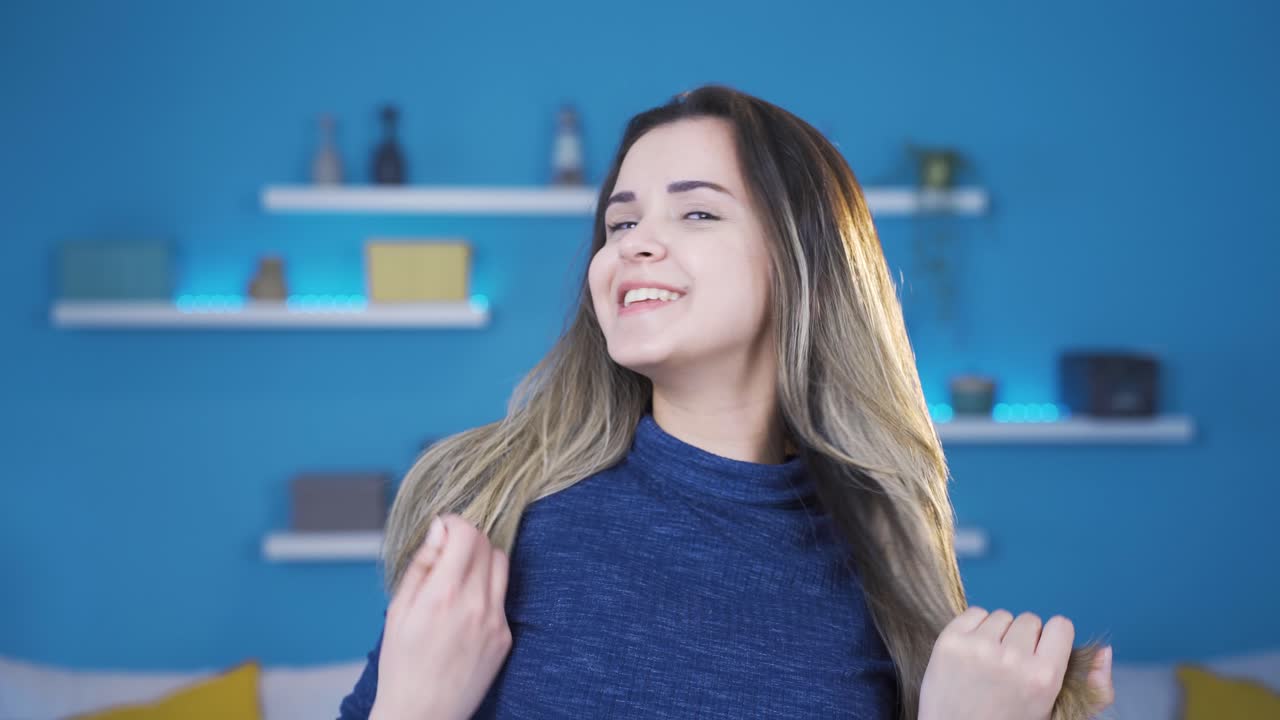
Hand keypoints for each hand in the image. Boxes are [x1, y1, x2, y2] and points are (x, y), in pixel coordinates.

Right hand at [370, 514, 512, 719]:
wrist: (424, 714)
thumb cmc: (402, 665)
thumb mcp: (398, 610)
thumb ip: (422, 565)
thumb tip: (439, 529)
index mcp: (444, 595)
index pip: (467, 534)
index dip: (453, 524)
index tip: (442, 531)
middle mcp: (475, 604)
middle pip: (487, 544)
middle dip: (467, 539)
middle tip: (447, 553)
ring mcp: (495, 621)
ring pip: (501, 565)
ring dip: (482, 559)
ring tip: (458, 577)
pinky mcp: (505, 637)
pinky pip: (502, 597)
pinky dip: (486, 590)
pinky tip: (464, 609)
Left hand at [918, 607, 1113, 719]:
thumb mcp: (1056, 714)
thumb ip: (1094, 689)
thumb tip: (1104, 650)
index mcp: (1044, 677)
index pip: (1060, 626)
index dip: (1051, 640)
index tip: (1040, 655)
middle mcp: (1012, 658)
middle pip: (1030, 620)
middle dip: (1023, 639)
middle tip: (1011, 666)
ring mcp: (977, 648)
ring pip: (1002, 615)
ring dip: (998, 633)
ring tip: (990, 662)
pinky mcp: (950, 641)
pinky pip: (974, 612)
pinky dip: (975, 627)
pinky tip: (972, 654)